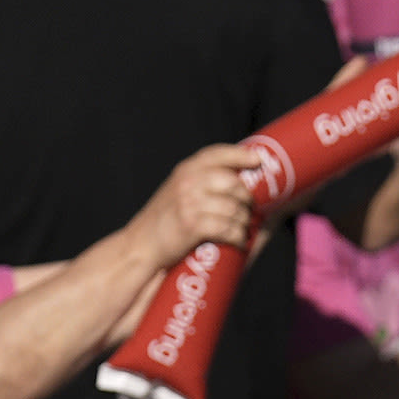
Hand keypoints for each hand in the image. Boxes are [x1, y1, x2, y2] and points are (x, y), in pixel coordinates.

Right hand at [134, 141, 265, 268]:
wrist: (141, 245)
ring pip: (234, 208)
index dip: (240, 155)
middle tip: (250, 210)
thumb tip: (236, 179)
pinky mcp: (193, 225)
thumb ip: (199, 181)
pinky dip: (238, 237)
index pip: (217, 154)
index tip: (257, 159)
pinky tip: (239, 241)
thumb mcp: (178, 190)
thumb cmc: (164, 221)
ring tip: (243, 229)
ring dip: (244, 222)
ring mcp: (190, 202)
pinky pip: (228, 228)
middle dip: (247, 199)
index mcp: (185, 170)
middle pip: (233, 183)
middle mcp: (188, 182)